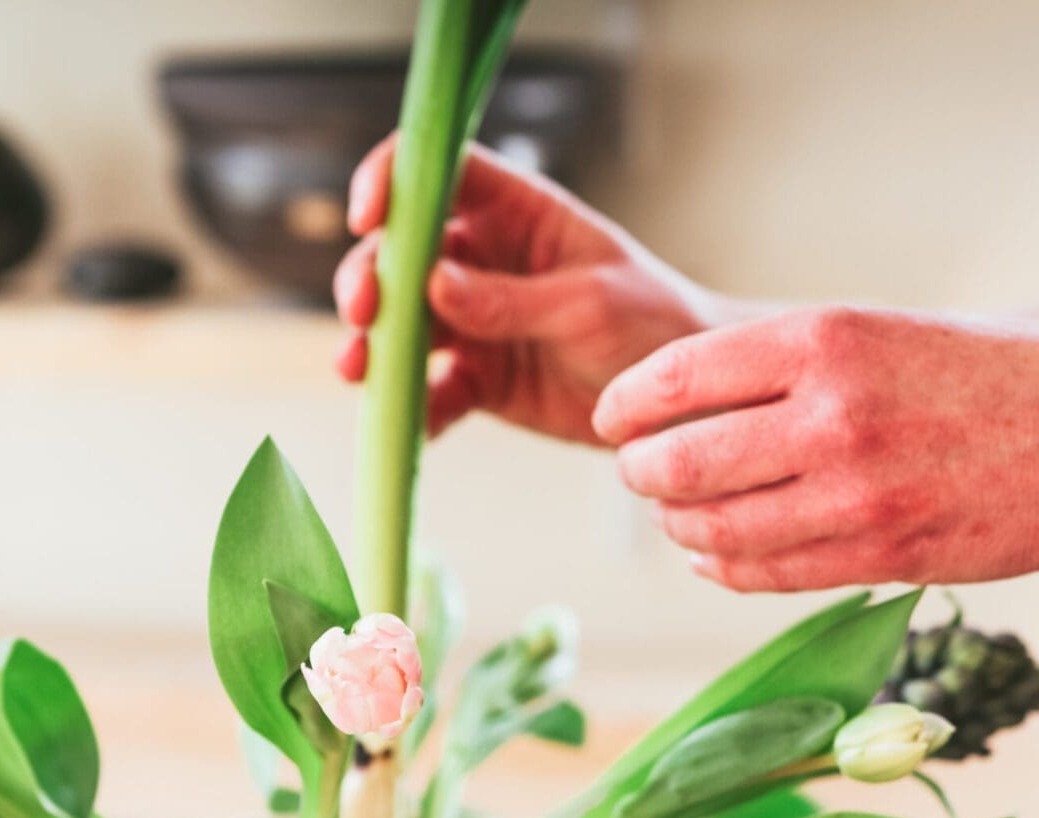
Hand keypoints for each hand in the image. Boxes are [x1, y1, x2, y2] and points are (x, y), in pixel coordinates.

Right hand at [335, 138, 737, 444]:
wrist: (680, 403)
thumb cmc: (652, 323)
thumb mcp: (588, 303)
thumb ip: (511, 298)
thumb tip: (434, 284)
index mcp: (516, 214)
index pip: (441, 174)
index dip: (394, 181)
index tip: (366, 216)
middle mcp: (483, 261)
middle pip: (402, 254)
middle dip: (370, 278)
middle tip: (363, 312)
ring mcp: (474, 323)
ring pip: (402, 324)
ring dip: (373, 345)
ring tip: (358, 370)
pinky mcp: (478, 380)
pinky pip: (430, 391)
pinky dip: (413, 406)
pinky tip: (408, 422)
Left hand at [593, 307, 1038, 590]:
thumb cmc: (999, 375)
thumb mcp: (886, 329)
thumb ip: (789, 359)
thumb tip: (683, 393)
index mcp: (826, 339)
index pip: (674, 377)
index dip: (624, 406)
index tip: (612, 420)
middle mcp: (830, 416)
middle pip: (677, 462)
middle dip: (640, 473)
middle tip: (638, 473)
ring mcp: (852, 496)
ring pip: (711, 529)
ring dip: (676, 527)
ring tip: (676, 515)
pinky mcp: (877, 558)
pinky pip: (761, 574)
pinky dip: (720, 566)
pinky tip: (714, 554)